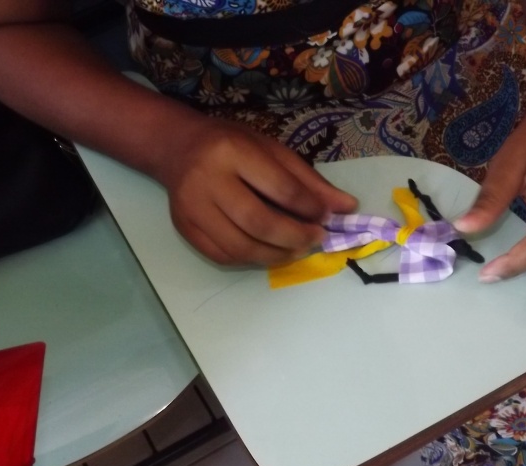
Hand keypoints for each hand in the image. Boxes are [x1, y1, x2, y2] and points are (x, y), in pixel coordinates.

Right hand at [160, 117, 356, 265]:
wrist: (178, 147)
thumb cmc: (231, 145)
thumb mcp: (272, 151)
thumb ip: (309, 181)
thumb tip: (347, 207)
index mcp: (234, 151)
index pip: (281, 188)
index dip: (310, 208)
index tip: (327, 218)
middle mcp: (208, 180)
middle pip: (259, 223)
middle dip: (295, 237)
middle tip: (315, 239)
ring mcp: (192, 208)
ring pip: (240, 247)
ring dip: (276, 256)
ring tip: (296, 250)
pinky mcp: (184, 228)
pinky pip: (223, 256)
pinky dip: (251, 259)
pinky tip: (268, 252)